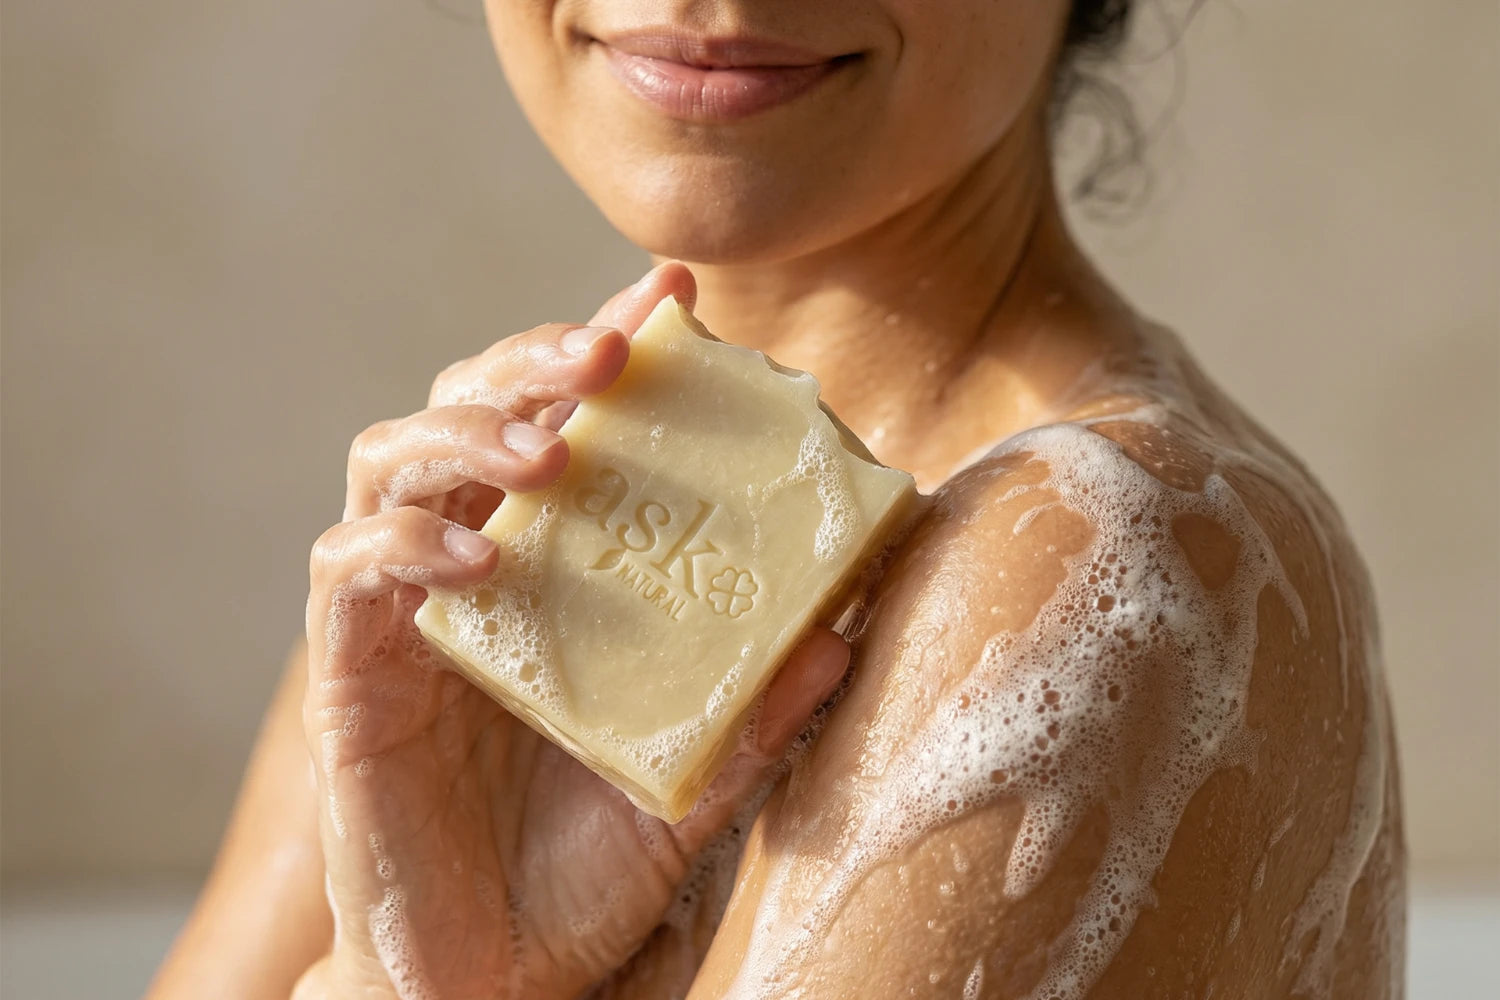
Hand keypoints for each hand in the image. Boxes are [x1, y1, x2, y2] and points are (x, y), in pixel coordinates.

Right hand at [294, 264, 850, 999]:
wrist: (496, 977)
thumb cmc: (586, 869)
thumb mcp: (696, 781)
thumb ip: (758, 710)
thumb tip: (845, 629)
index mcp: (556, 569)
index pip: (570, 422)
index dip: (608, 341)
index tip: (672, 292)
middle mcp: (475, 568)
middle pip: (470, 407)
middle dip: (532, 359)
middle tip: (608, 350)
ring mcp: (404, 614)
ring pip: (391, 460)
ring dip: (465, 431)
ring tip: (547, 449)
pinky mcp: (350, 673)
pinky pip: (349, 574)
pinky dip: (404, 545)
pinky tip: (479, 561)